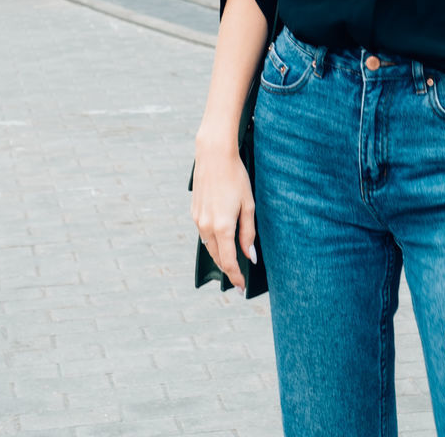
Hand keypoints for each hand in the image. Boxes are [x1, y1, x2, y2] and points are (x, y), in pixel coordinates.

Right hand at [190, 142, 255, 292]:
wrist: (214, 156)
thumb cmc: (235, 177)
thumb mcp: (248, 205)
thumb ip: (248, 233)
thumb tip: (250, 256)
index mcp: (223, 227)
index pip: (229, 261)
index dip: (236, 277)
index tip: (241, 287)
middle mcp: (207, 227)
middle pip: (218, 257)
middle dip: (228, 270)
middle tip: (238, 279)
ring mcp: (198, 220)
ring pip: (209, 247)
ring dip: (220, 257)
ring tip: (231, 263)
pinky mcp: (194, 213)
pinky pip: (203, 234)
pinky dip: (213, 242)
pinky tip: (221, 241)